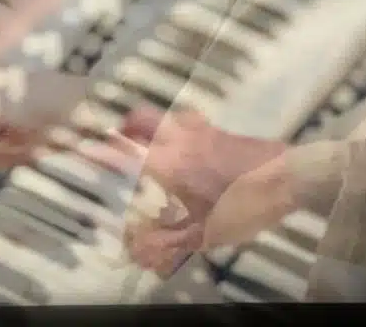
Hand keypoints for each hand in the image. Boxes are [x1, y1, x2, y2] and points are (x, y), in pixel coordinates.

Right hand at [87, 107, 286, 276]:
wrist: (287, 175)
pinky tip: (180, 149)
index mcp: (169, 162)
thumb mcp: (205, 232)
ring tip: (142, 148)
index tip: (77, 148)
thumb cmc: (243, 205)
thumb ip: (169, 241)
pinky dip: (171, 129)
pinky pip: (182, 121)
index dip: (98, 151)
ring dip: (145, 126)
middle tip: (112, 147)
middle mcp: (177, 139)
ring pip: (160, 116)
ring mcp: (198, 129)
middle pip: (138, 118)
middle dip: (120, 128)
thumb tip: (137, 250)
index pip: (123, 152)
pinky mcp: (215, 129)